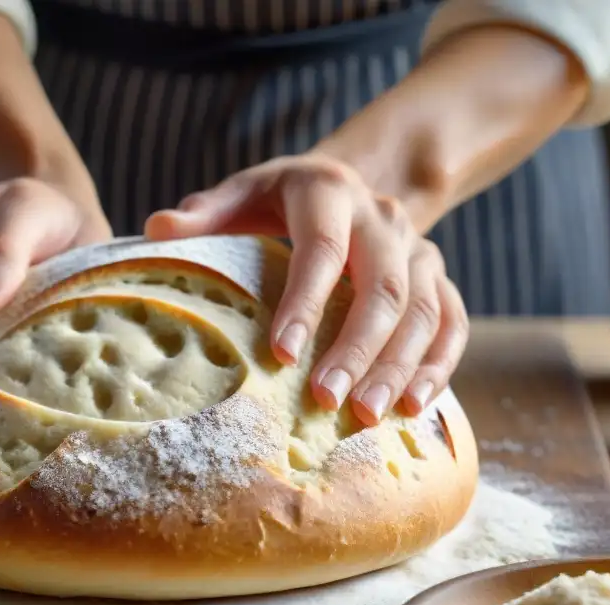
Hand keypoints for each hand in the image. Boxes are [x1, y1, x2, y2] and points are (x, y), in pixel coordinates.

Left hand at [144, 153, 468, 425]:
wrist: (352, 183)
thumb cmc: (283, 200)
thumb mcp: (244, 193)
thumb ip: (206, 212)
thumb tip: (156, 228)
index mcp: (331, 192)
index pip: (323, 250)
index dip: (305, 303)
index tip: (281, 355)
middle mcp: (384, 218)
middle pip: (385, 287)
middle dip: (358, 349)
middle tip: (327, 400)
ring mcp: (419, 248)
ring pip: (425, 310)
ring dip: (398, 366)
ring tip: (367, 415)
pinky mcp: (439, 278)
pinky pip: (453, 322)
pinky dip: (438, 365)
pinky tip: (413, 406)